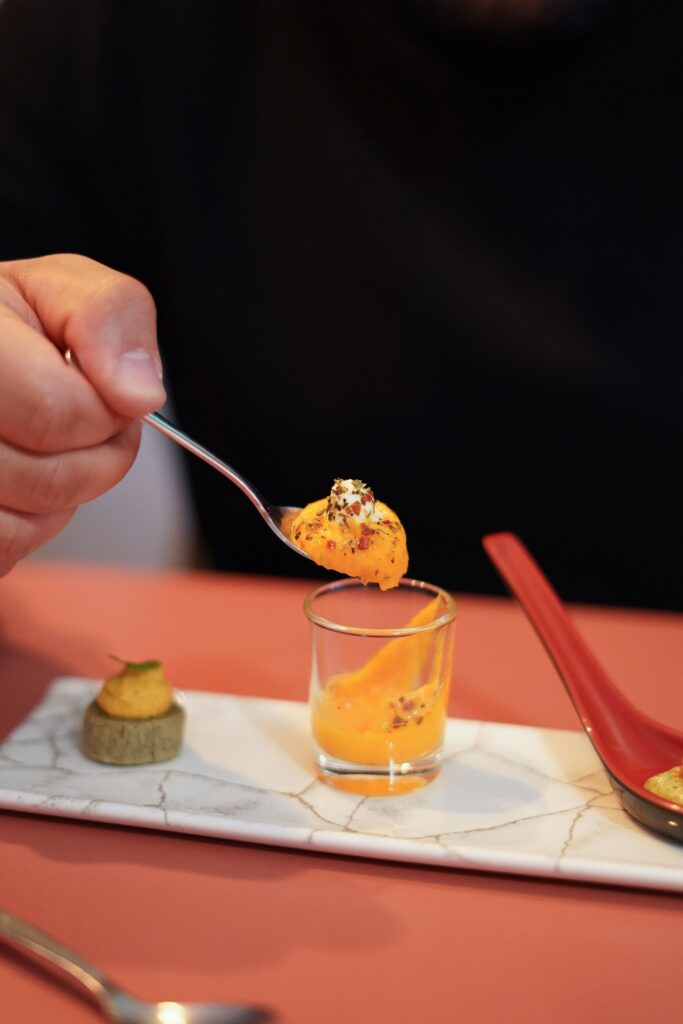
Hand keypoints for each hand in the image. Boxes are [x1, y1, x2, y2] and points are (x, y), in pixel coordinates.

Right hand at [0, 253, 166, 575]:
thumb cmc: (5, 325)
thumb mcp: (57, 289)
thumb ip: (108, 316)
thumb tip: (139, 393)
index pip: (56, 412)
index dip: (105, 414)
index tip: (108, 394)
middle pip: (47, 480)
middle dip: (94, 460)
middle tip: (88, 425)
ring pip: (18, 529)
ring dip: (57, 499)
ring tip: (42, 447)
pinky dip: (23, 529)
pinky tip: (16, 479)